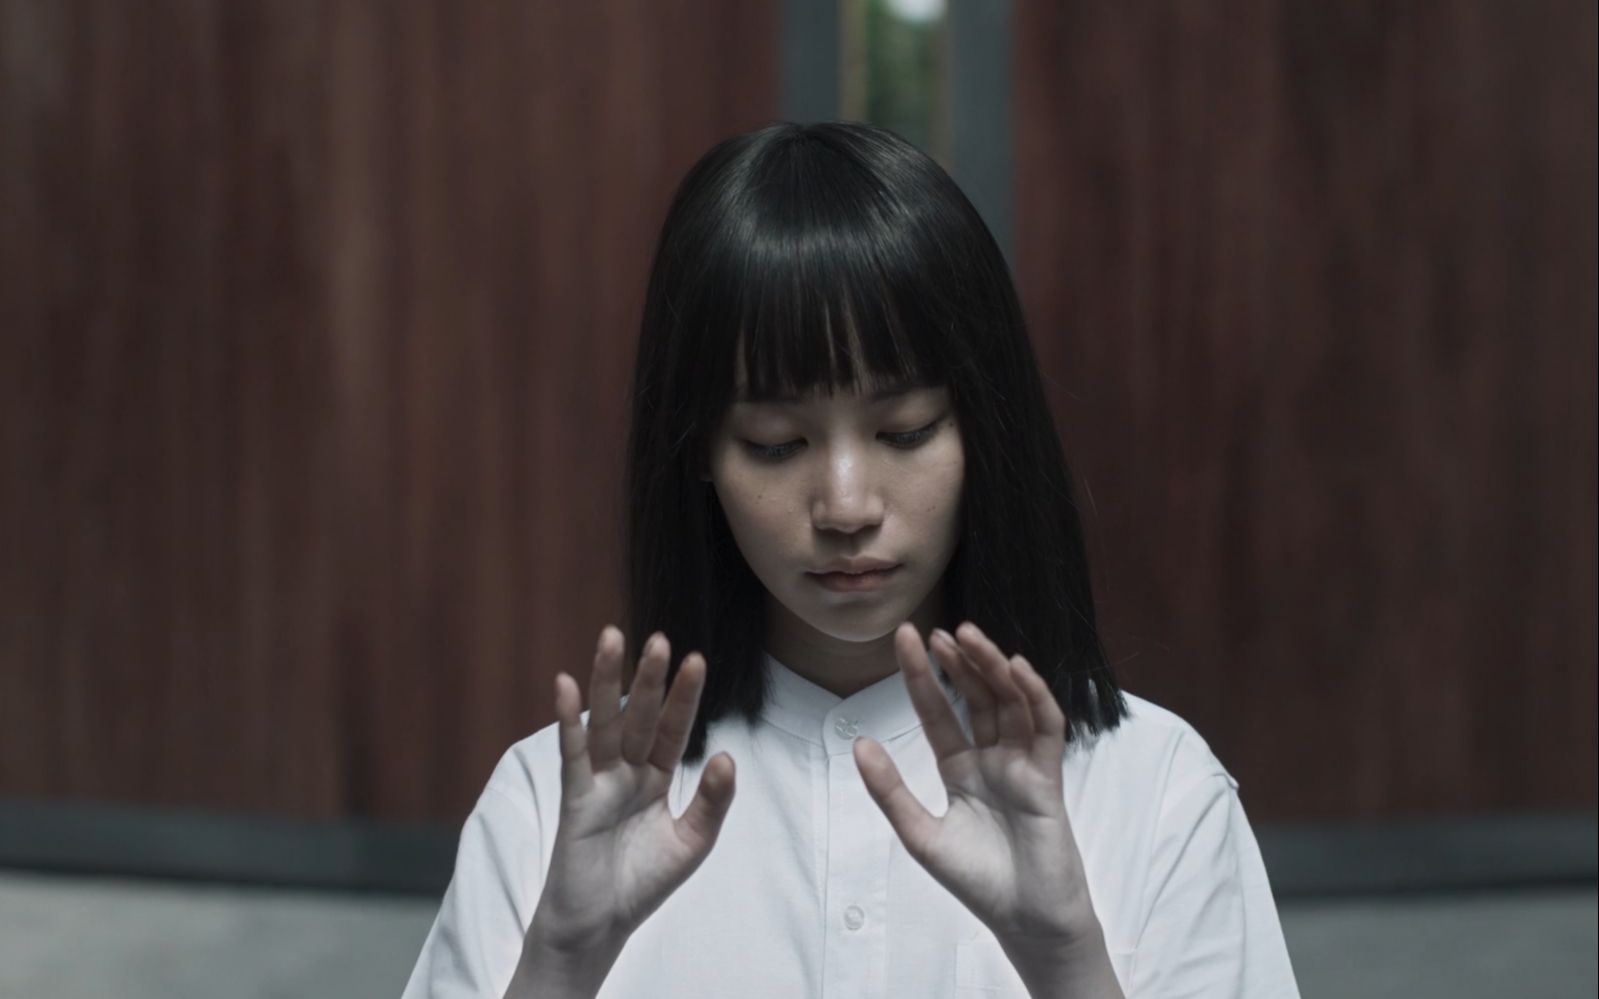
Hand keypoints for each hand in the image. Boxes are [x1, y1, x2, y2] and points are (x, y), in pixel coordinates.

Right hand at [528, 626, 736, 954]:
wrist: (600, 927)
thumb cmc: (642, 884)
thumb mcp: (692, 842)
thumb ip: (712, 801)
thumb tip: (725, 754)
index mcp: (656, 779)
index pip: (672, 729)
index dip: (684, 697)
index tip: (697, 659)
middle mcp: (626, 772)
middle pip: (638, 716)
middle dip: (648, 678)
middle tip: (657, 637)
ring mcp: (598, 782)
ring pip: (604, 723)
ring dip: (607, 681)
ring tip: (612, 637)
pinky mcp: (574, 800)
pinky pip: (571, 754)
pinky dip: (567, 720)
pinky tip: (564, 684)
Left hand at [852, 622, 1098, 947]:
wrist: (1026, 920)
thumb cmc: (978, 882)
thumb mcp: (921, 835)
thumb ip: (891, 791)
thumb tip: (858, 744)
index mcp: (959, 769)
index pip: (938, 711)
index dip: (922, 676)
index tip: (905, 639)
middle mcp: (992, 759)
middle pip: (975, 698)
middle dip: (958, 663)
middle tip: (936, 631)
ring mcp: (1022, 765)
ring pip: (1009, 703)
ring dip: (991, 668)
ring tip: (969, 637)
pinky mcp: (1049, 778)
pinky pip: (1045, 728)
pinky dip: (1034, 696)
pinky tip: (1017, 669)